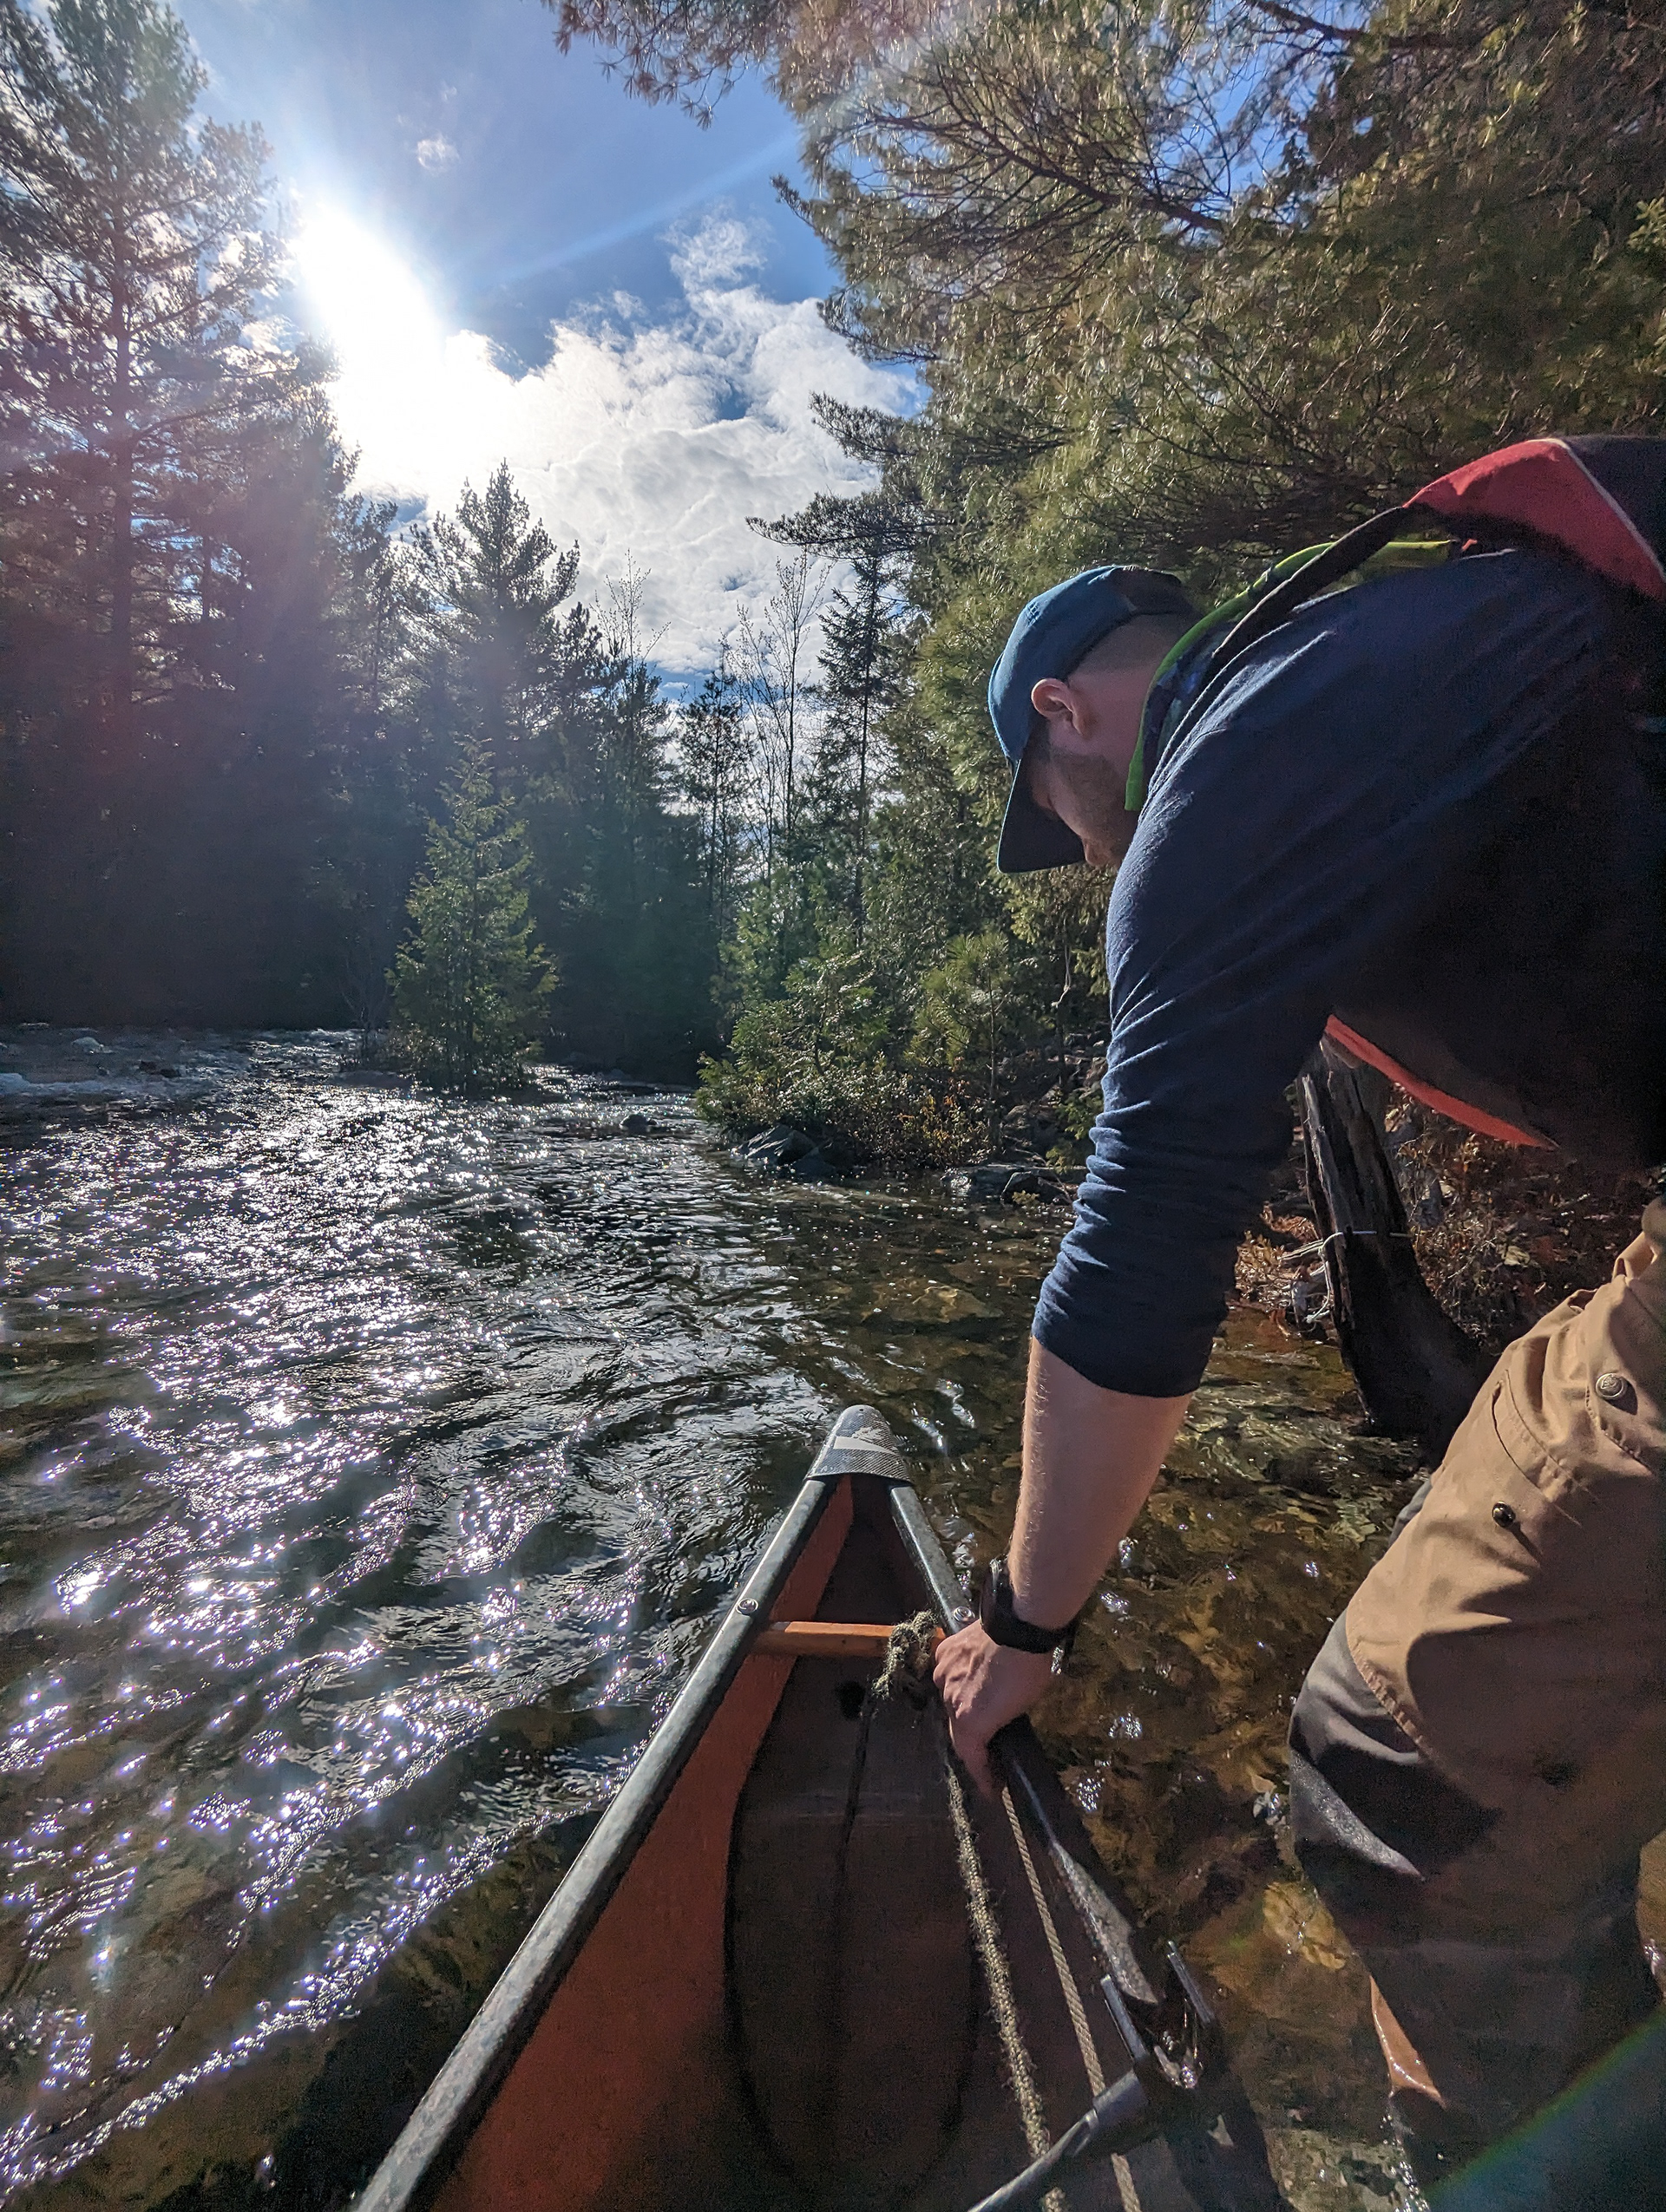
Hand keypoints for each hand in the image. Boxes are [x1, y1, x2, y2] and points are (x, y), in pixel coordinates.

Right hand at [932, 1620, 1054, 1794]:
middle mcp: (950, 1701)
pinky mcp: (944, 1651)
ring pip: (950, 1699)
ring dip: (964, 1708)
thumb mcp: (1023, 1705)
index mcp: (969, 1721)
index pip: (972, 1759)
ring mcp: (944, 1674)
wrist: (1019, 1623)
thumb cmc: (1030, 1669)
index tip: (992, 1791)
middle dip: (973, 1745)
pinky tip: (971, 1677)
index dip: (983, 1778)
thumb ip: (1002, 1721)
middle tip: (989, 1754)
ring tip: (981, 1707)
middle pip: (957, 1731)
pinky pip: (949, 1674)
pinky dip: (958, 1681)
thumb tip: (999, 1725)